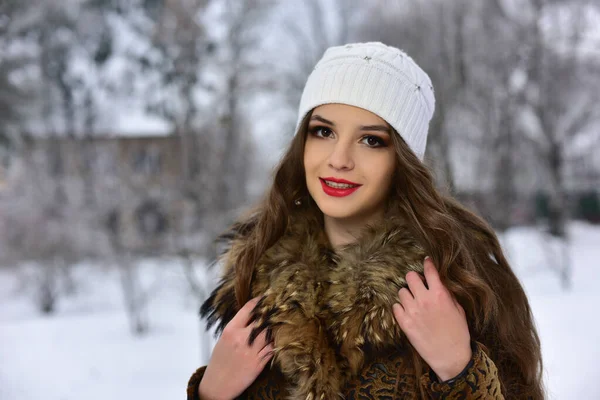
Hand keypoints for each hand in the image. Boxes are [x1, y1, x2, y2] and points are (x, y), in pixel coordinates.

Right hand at [199, 297, 273, 399]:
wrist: (217, 385)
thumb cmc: (219, 361)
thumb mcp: (224, 339)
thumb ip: (237, 327)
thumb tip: (251, 315)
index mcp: (231, 331)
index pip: (248, 310)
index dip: (258, 301)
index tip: (265, 297)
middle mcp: (242, 339)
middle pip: (262, 320)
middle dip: (269, 315)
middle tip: (276, 310)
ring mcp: (251, 352)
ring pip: (270, 334)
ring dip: (273, 330)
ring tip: (277, 325)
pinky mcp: (259, 364)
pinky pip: (272, 349)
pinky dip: (274, 344)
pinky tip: (274, 341)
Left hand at [392, 257, 471, 381]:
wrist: (450, 357)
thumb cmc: (458, 333)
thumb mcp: (458, 310)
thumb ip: (447, 294)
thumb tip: (439, 283)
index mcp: (440, 295)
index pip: (430, 271)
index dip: (428, 263)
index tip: (426, 261)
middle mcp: (424, 300)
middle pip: (410, 276)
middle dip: (414, 279)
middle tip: (418, 285)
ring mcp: (412, 311)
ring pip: (401, 292)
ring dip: (407, 294)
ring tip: (414, 302)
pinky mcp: (404, 323)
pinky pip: (395, 307)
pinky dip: (400, 308)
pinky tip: (408, 312)